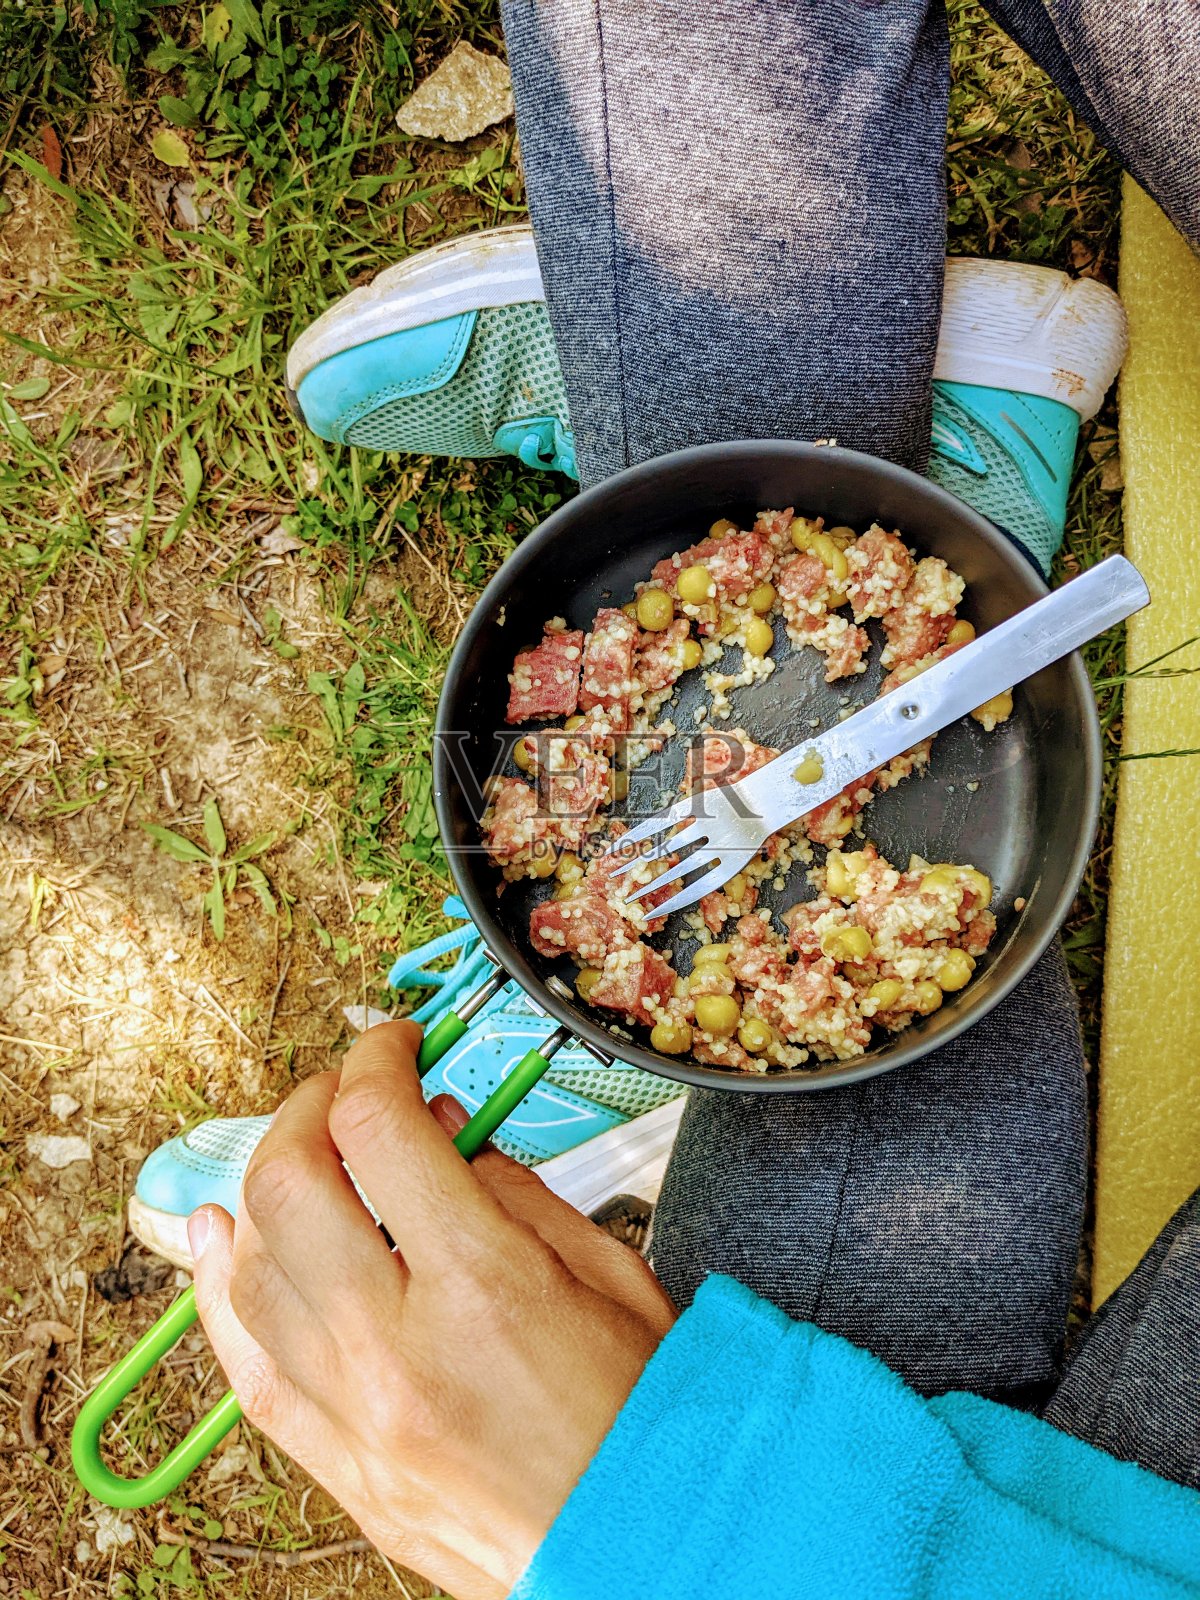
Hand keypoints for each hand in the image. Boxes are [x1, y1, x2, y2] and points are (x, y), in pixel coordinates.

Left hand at [189, 1022, 676, 1598]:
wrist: (649, 1546)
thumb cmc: (648, 1413)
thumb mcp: (609, 1270)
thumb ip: (514, 1187)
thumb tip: (441, 1128)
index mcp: (482, 1285)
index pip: (380, 1128)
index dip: (376, 1060)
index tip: (391, 1046)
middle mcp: (399, 1348)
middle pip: (290, 1185)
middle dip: (309, 1109)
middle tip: (344, 1092)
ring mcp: (357, 1416)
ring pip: (253, 1271)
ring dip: (263, 1190)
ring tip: (296, 1154)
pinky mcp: (344, 1469)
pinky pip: (250, 1371)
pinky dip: (223, 1293)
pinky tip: (221, 1243)